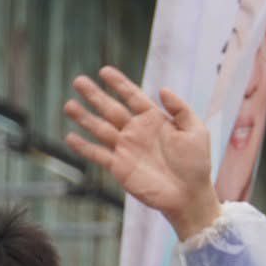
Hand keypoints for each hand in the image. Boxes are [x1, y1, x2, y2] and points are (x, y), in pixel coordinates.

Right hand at [64, 66, 222, 240]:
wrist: (190, 195)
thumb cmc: (196, 164)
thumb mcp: (196, 132)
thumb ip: (181, 109)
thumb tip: (163, 89)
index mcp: (154, 120)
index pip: (133, 97)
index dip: (119, 84)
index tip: (104, 71)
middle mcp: (137, 131)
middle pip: (111, 108)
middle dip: (95, 95)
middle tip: (78, 81)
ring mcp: (126, 148)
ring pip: (100, 128)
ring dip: (84, 117)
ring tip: (68, 105)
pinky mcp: (120, 166)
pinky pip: (98, 154)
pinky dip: (84, 147)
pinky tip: (71, 137)